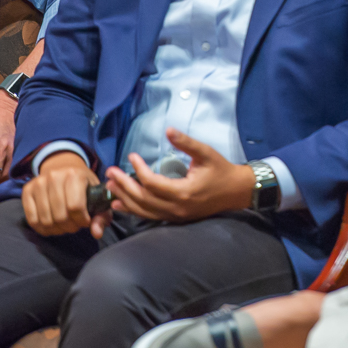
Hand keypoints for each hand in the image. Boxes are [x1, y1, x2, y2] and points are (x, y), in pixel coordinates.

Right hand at [23, 151, 107, 238]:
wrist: (63, 166)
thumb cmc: (83, 185)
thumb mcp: (97, 196)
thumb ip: (101, 215)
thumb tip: (96, 233)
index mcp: (74, 175)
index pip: (75, 207)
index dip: (82, 220)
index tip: (85, 220)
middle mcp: (54, 176)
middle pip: (60, 216)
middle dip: (70, 226)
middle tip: (74, 224)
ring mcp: (38, 183)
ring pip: (46, 220)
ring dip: (57, 229)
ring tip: (64, 224)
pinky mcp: (27, 190)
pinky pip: (32, 219)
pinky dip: (42, 229)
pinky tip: (51, 226)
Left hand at [104, 128, 255, 222]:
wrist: (237, 192)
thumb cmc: (221, 170)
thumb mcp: (206, 153)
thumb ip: (186, 142)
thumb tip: (168, 130)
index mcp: (183, 192)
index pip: (152, 183)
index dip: (138, 170)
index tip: (131, 156)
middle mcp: (177, 208)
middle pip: (143, 199)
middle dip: (124, 186)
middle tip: (110, 173)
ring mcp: (176, 216)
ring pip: (145, 211)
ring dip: (126, 200)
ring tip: (110, 189)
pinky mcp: (176, 218)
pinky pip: (151, 216)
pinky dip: (135, 210)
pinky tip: (122, 205)